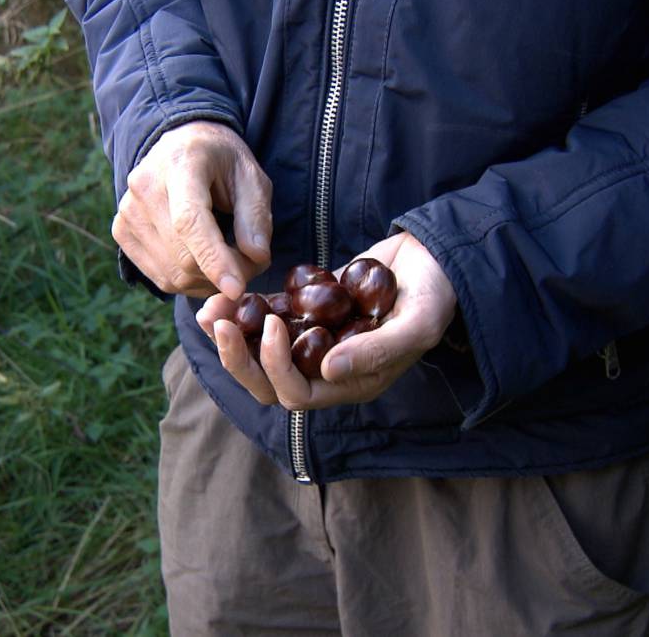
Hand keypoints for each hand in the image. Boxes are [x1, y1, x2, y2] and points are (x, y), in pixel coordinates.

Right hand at [113, 121, 272, 299]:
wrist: (180, 145)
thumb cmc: (221, 161)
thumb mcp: (251, 176)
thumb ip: (256, 216)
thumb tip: (256, 257)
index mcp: (180, 165)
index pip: (189, 221)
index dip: (213, 259)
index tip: (237, 289)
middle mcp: (144, 187)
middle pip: (183, 256)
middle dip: (224, 273)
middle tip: (251, 263)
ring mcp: (127, 212)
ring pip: (173, 275)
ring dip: (208, 281)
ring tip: (229, 259)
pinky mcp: (122, 231)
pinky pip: (160, 277)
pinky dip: (189, 282)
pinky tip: (204, 263)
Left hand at [195, 232, 457, 409]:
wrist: (439, 256)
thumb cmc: (437, 294)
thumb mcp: (418, 322)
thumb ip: (377, 350)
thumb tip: (328, 369)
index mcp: (352, 382)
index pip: (298, 393)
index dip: (275, 366)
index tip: (272, 324)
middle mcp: (328, 369)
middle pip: (268, 382)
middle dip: (238, 357)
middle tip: (218, 323)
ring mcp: (315, 340)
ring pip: (260, 352)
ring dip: (231, 335)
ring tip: (209, 310)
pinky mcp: (309, 312)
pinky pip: (268, 318)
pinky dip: (245, 309)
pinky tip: (224, 294)